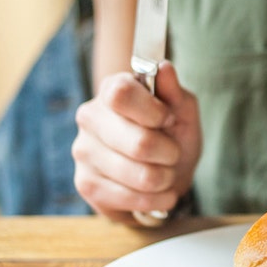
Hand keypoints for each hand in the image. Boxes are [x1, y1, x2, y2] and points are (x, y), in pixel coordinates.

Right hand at [72, 61, 201, 224]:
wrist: (163, 172)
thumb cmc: (171, 135)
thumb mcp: (182, 111)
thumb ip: (174, 92)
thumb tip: (164, 67)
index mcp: (112, 89)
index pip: (121, 94)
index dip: (153, 111)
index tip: (168, 120)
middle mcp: (90, 117)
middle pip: (138, 142)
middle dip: (169, 153)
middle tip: (173, 154)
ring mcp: (83, 151)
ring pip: (138, 175)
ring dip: (164, 179)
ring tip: (166, 174)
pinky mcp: (84, 184)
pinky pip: (128, 198)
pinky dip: (154, 199)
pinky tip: (159, 193)